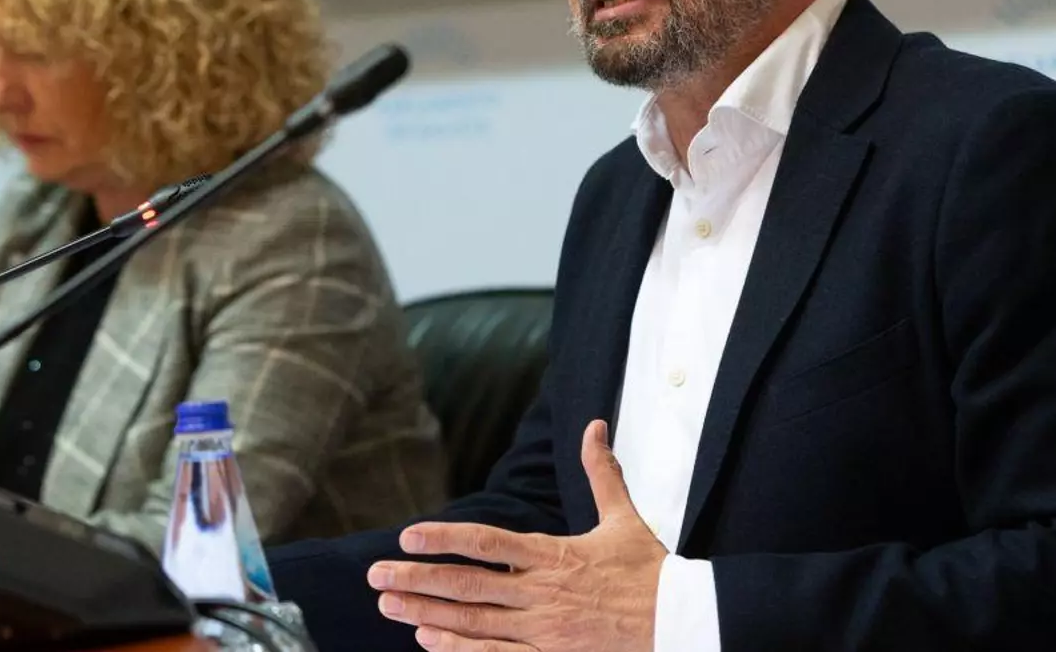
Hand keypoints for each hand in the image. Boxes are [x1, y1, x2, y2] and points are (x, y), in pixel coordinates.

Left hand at [367, 419, 667, 650]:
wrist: (681, 621)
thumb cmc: (650, 571)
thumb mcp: (624, 518)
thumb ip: (601, 473)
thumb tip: (594, 426)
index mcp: (553, 555)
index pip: (487, 542)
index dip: (445, 538)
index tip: (409, 535)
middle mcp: (540, 593)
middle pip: (466, 585)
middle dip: (416, 578)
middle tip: (375, 575)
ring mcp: (543, 631)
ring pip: (473, 622)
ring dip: (426, 613)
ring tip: (388, 606)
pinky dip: (460, 650)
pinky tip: (429, 642)